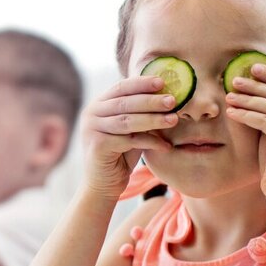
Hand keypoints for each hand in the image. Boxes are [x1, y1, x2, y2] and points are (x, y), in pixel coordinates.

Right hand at [80, 76, 176, 199]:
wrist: (104, 184)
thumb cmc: (120, 154)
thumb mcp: (130, 129)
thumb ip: (139, 112)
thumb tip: (166, 95)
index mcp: (98, 104)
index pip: (121, 87)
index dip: (142, 83)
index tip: (162, 82)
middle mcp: (91, 114)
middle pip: (125, 102)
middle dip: (151, 101)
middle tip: (172, 101)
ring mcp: (92, 130)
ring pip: (128, 121)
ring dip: (153, 119)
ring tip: (173, 119)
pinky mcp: (98, 146)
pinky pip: (129, 140)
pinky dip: (150, 142)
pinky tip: (166, 146)